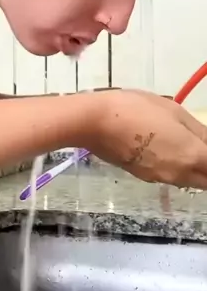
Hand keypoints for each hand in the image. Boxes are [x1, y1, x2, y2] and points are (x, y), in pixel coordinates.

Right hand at [83, 89, 206, 188]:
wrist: (94, 123)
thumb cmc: (135, 109)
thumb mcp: (172, 110)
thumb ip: (197, 130)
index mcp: (191, 155)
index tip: (205, 144)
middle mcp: (180, 174)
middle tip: (201, 150)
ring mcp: (160, 178)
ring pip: (190, 181)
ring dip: (196, 171)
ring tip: (188, 148)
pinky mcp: (144, 177)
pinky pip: (171, 177)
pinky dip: (177, 168)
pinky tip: (166, 150)